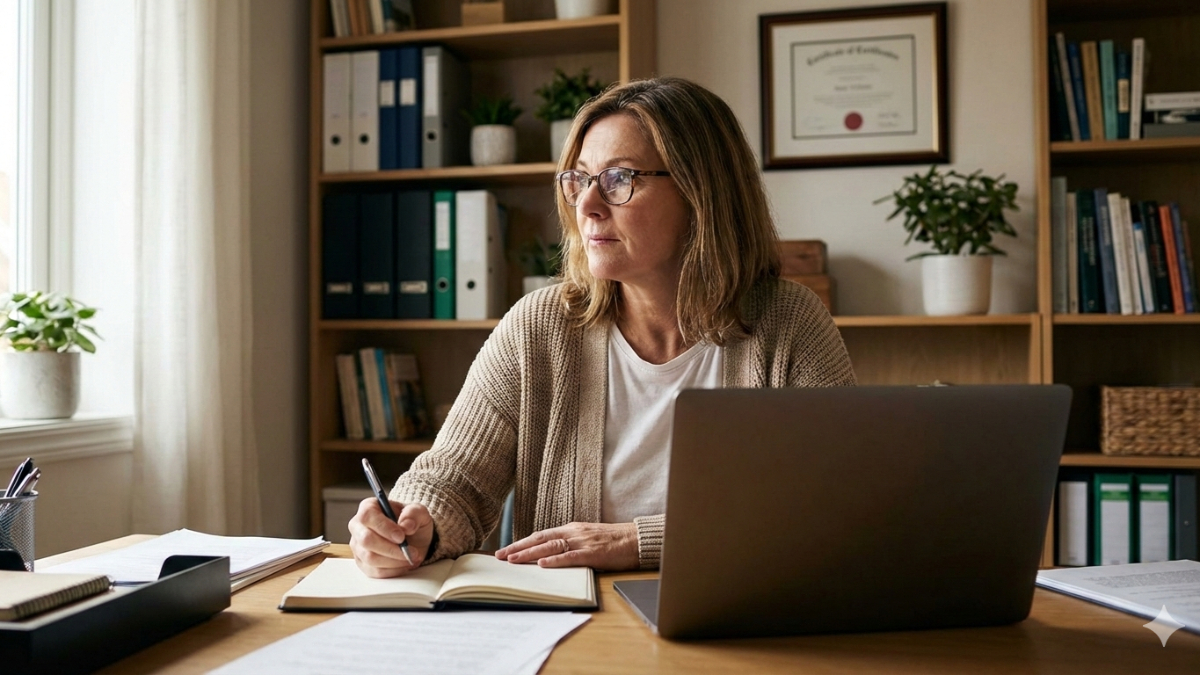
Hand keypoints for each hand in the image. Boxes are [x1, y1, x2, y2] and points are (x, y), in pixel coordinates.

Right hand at [348, 498, 434, 577]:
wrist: (414, 538)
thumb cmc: (412, 521)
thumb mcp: (419, 512)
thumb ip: (414, 514)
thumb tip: (406, 525)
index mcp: (368, 507)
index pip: (368, 516)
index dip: (384, 527)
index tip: (401, 537)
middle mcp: (358, 526)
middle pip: (366, 540)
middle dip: (391, 549)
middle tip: (411, 551)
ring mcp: (358, 546)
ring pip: (370, 558)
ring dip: (394, 561)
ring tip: (411, 557)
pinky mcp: (362, 563)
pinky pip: (374, 571)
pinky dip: (392, 571)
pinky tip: (404, 565)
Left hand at [495, 522, 637, 570]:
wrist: (636, 539)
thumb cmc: (614, 542)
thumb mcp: (588, 538)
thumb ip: (570, 544)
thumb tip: (550, 555)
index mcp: (572, 529)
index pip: (541, 535)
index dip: (522, 542)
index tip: (506, 550)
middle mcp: (574, 532)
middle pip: (540, 539)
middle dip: (518, 548)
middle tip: (500, 556)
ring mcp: (583, 541)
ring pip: (551, 546)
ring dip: (530, 554)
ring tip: (513, 560)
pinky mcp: (593, 552)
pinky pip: (571, 556)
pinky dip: (556, 560)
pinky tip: (542, 564)